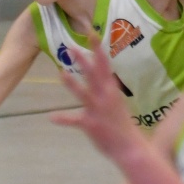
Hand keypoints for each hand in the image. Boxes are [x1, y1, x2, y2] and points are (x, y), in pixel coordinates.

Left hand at [48, 42, 145, 161]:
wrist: (131, 149)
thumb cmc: (122, 125)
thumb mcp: (117, 103)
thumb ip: (108, 90)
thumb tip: (106, 79)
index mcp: (111, 90)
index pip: (104, 65)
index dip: (97, 49)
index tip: (91, 34)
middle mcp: (106, 97)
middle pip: (93, 75)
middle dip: (83, 60)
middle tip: (71, 47)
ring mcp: (98, 110)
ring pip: (83, 94)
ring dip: (72, 84)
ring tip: (61, 74)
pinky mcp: (91, 125)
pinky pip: (74, 120)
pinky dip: (63, 118)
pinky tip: (52, 117)